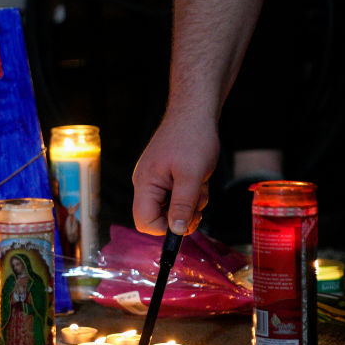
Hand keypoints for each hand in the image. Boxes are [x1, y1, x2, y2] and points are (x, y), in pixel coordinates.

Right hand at [132, 111, 218, 235]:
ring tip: (200, 184)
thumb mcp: (191, 176)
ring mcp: (155, 180)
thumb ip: (182, 205)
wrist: (194, 113)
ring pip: (170, 208)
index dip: (166, 228)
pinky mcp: (164, 176)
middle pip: (157, 217)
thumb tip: (175, 231)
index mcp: (145, 184)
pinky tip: (198, 179)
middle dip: (182, 215)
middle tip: (198, 203)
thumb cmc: (192, 138)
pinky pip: (175, 196)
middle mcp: (145, 184)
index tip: (187, 221)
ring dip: (190, 204)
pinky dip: (190, 194)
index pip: (145, 222)